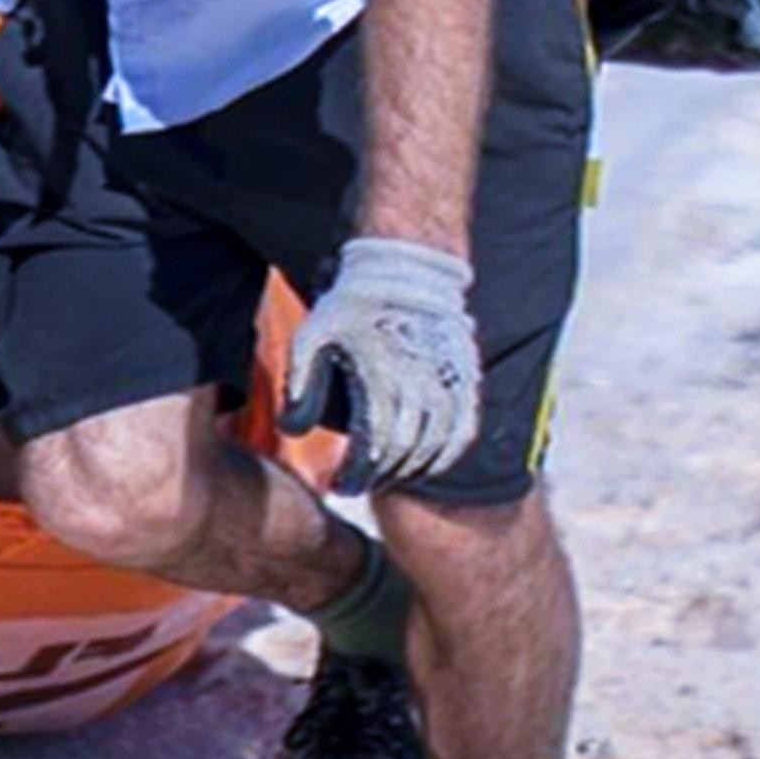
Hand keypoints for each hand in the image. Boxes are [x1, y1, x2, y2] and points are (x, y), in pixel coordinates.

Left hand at [283, 235, 483, 483]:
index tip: (340, 487)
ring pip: (436, 447)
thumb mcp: (313, 336)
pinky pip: (462, 432)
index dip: (357, 474)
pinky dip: (444, 455)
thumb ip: (300, 385)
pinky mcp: (467, 381)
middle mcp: (424, 386)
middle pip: (404, 451)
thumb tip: (292, 431)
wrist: (406, 271)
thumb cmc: (351, 306)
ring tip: (384, 476)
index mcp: (384, 379)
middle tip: (358, 485)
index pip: (374, 446)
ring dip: (410, 470)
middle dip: (379, 475)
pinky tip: (423, 464)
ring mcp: (451, 384)